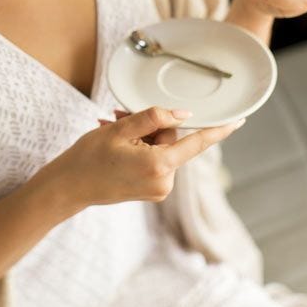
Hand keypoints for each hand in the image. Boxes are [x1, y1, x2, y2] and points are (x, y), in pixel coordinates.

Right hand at [42, 107, 244, 210]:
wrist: (68, 187)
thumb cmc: (89, 157)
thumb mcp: (120, 130)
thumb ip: (155, 118)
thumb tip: (183, 115)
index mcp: (159, 165)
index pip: (197, 144)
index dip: (219, 130)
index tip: (239, 121)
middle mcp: (164, 181)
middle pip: (170, 140)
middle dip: (148, 125)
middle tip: (119, 116)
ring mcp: (157, 189)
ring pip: (160, 148)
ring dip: (140, 135)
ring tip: (112, 128)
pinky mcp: (150, 190)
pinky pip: (154, 160)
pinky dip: (139, 148)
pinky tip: (116, 143)